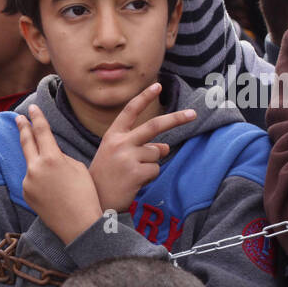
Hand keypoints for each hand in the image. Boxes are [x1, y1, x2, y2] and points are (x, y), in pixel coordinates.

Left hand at [18, 106, 102, 243]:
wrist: (79, 224)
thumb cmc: (85, 194)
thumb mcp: (78, 167)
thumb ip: (60, 157)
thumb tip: (50, 155)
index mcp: (51, 158)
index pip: (41, 131)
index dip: (37, 118)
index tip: (32, 108)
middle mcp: (35, 168)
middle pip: (26, 142)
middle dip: (23, 128)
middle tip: (19, 118)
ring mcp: (28, 182)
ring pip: (31, 164)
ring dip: (38, 162)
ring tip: (52, 169)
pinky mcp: (26, 194)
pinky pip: (32, 180)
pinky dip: (40, 179)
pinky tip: (52, 187)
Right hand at [89, 83, 195, 212]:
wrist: (94, 200)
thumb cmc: (105, 178)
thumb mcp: (117, 157)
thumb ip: (140, 147)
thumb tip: (166, 147)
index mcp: (112, 136)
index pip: (129, 112)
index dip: (143, 98)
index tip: (156, 85)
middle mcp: (119, 143)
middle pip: (154, 126)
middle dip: (176, 119)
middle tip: (193, 115)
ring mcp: (127, 157)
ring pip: (156, 153)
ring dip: (150, 164)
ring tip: (132, 175)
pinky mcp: (136, 173)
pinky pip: (155, 170)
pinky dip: (148, 177)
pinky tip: (134, 183)